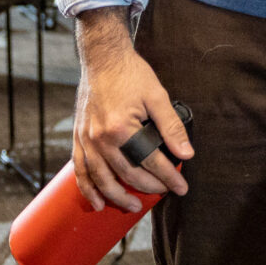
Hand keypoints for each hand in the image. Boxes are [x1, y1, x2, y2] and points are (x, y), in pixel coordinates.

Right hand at [71, 9, 192, 212]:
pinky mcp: (78, 137)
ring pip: (101, 179)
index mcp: (121, 128)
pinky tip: (98, 202)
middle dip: (148, 187)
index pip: (151, 162)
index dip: (169, 177)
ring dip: (117, 196)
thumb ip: (171, 127)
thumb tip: (187, 153)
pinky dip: (88, 188)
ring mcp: (86, 139)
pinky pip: (80, 169)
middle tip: (164, 193)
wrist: (102, 58)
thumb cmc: (130, 73)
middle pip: (127, 174)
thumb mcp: (157, 96)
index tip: (182, 187)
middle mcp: (101, 138)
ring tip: (133, 206)